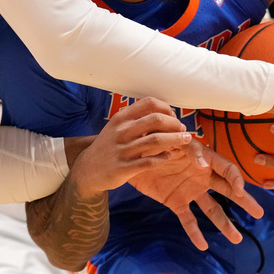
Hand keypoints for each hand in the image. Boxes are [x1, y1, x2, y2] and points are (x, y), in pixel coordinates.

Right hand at [70, 97, 193, 195]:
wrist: (87, 170)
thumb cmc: (109, 146)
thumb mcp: (117, 127)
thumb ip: (137, 120)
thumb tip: (166, 115)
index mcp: (121, 118)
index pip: (149, 103)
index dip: (166, 108)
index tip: (173, 116)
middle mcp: (121, 131)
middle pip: (156, 119)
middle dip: (175, 124)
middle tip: (183, 130)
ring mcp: (122, 150)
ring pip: (156, 140)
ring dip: (175, 140)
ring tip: (186, 140)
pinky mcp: (124, 168)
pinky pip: (149, 161)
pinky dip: (163, 157)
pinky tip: (168, 156)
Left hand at [129, 138, 263, 250]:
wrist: (133, 154)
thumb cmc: (156, 142)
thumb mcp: (175, 141)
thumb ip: (189, 150)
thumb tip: (203, 165)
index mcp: (205, 159)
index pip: (227, 169)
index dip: (236, 179)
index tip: (239, 190)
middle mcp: (202, 177)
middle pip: (228, 190)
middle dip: (244, 201)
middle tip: (260, 212)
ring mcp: (190, 191)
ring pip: (212, 209)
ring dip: (225, 224)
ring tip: (237, 239)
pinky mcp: (176, 202)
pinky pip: (188, 219)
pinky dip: (195, 232)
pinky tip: (203, 246)